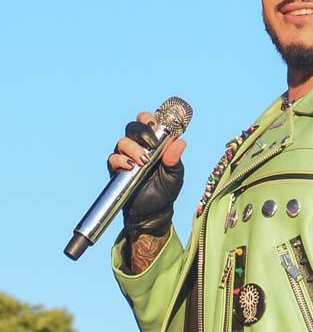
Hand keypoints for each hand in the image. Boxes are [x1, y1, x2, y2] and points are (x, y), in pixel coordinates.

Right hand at [108, 111, 186, 239]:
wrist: (152, 213)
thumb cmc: (165, 191)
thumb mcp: (175, 175)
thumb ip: (175, 159)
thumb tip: (180, 141)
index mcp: (155, 143)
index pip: (149, 121)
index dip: (150, 118)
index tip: (157, 125)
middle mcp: (139, 146)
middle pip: (133, 127)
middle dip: (142, 132)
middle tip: (152, 144)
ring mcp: (126, 156)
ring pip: (123, 141)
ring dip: (133, 148)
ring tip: (143, 162)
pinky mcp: (116, 169)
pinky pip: (113, 158)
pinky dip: (120, 160)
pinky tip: (130, 167)